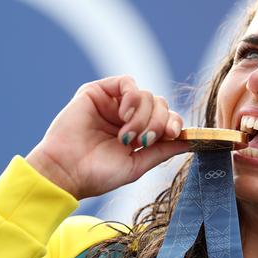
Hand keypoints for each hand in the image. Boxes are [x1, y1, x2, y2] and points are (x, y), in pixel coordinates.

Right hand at [25, 75, 187, 199]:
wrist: (66, 172)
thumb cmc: (98, 174)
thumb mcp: (138, 164)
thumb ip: (163, 150)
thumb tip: (190, 141)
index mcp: (138, 133)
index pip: (166, 118)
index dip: (173, 122)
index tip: (171, 134)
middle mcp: (127, 116)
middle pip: (159, 104)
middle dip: (158, 121)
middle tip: (144, 140)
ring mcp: (113, 103)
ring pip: (146, 95)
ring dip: (142, 117)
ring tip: (126, 136)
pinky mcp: (98, 92)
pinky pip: (127, 82)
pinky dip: (132, 97)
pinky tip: (124, 115)